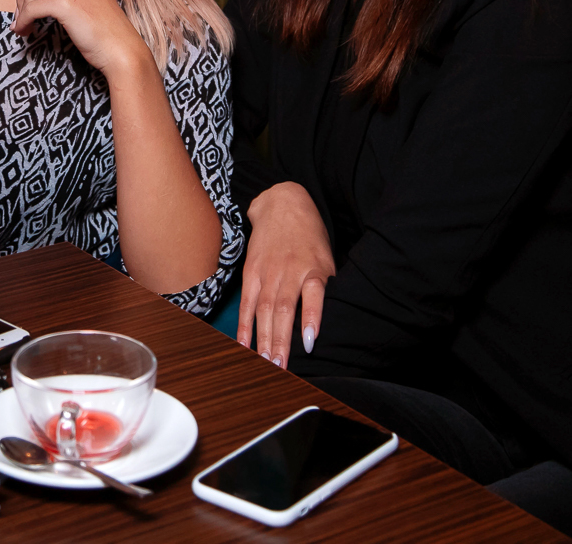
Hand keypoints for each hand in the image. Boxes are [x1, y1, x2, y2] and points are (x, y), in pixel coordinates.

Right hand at [238, 181, 333, 367]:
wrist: (282, 205)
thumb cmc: (309, 236)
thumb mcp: (327, 258)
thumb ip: (324, 287)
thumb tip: (325, 321)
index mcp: (313, 268)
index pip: (313, 295)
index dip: (311, 318)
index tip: (309, 342)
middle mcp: (289, 271)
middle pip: (283, 309)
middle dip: (280, 340)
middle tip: (279, 367)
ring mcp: (267, 272)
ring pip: (264, 309)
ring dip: (263, 338)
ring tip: (264, 362)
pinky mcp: (251, 272)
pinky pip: (247, 302)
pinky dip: (245, 325)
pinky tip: (244, 344)